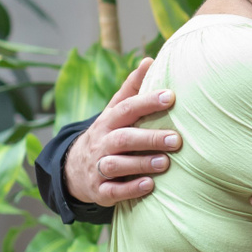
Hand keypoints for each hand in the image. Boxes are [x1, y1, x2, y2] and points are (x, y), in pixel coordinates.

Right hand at [62, 59, 178, 206]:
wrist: (74, 169)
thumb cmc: (107, 134)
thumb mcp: (114, 111)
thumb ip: (132, 88)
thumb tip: (149, 60)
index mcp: (109, 121)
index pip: (127, 108)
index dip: (147, 101)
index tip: (171, 96)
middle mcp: (102, 143)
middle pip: (123, 138)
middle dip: (150, 138)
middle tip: (177, 139)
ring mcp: (98, 168)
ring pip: (116, 165)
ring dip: (141, 164)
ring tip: (165, 163)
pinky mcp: (100, 191)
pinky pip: (113, 191)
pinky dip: (130, 189)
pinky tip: (150, 185)